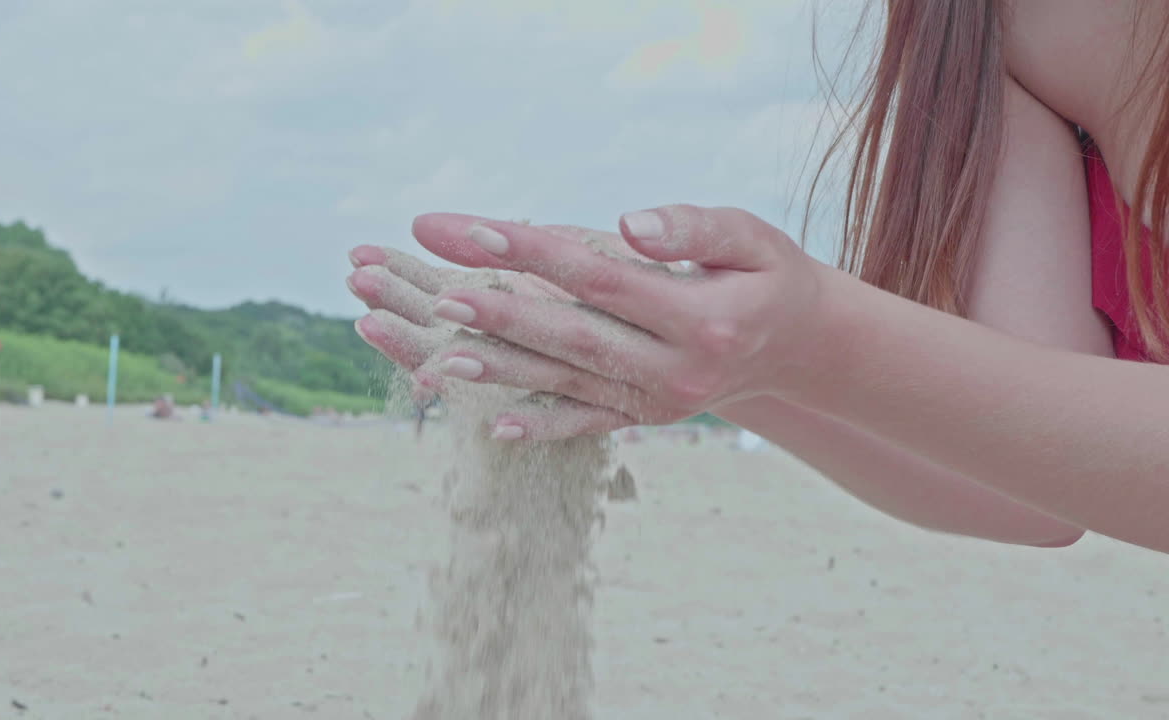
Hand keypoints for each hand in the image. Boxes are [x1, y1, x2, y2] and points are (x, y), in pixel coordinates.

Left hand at [350, 206, 832, 439]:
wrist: (797, 346)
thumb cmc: (766, 276)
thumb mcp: (751, 238)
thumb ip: (694, 228)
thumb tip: (631, 223)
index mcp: (703, 318)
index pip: (602, 278)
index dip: (537, 253)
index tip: (475, 232)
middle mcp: (678, 369)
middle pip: (576, 336)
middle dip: (504, 315)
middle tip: (442, 295)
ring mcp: (658, 402)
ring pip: (570, 384)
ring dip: (503, 371)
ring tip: (440, 358)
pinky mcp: (645, 420)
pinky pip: (587, 425)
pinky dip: (542, 428)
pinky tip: (497, 427)